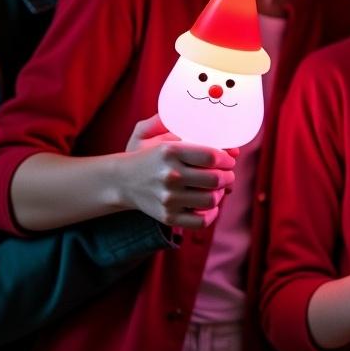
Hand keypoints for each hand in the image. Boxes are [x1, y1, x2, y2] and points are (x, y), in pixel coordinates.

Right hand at [116, 115, 235, 227]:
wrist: (121, 181)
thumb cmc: (149, 156)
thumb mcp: (158, 133)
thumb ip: (185, 129)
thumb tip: (222, 142)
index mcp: (170, 152)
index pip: (211, 156)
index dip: (227, 158)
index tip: (228, 159)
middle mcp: (170, 175)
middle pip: (215, 179)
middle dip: (228, 176)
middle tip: (226, 173)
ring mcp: (169, 199)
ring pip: (211, 200)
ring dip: (220, 193)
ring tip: (217, 187)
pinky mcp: (168, 217)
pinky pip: (201, 221)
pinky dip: (211, 214)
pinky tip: (209, 205)